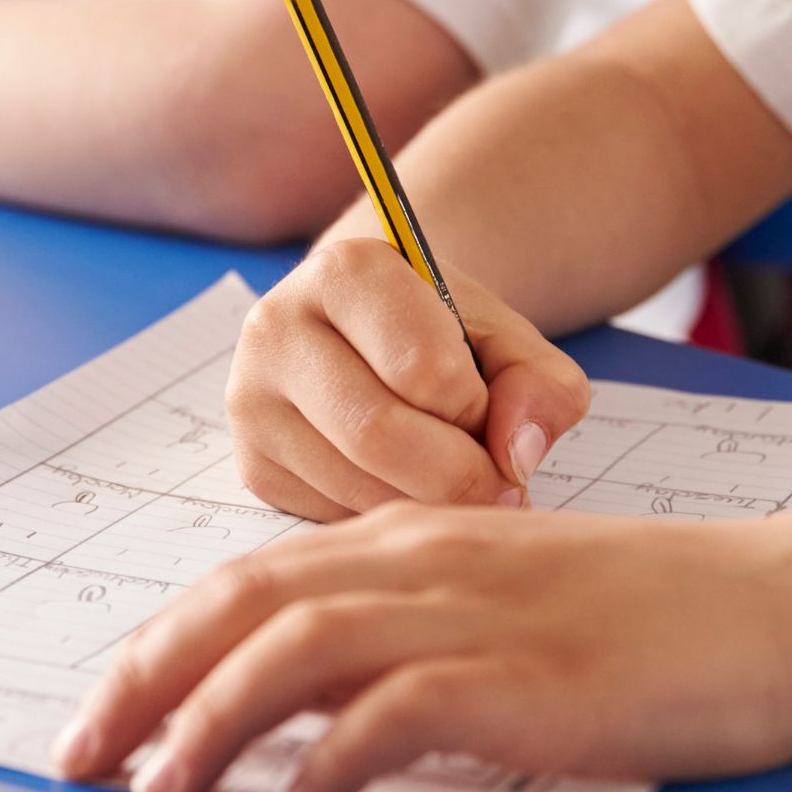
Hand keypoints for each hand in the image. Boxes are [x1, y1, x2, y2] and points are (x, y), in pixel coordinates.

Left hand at [54, 508, 791, 791]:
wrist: (770, 602)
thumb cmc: (632, 614)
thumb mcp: (487, 600)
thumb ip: (389, 631)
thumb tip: (283, 708)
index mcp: (400, 540)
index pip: (241, 583)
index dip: (154, 647)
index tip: (97, 713)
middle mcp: (417, 562)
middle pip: (238, 605)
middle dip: (141, 680)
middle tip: (78, 757)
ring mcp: (473, 614)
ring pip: (295, 649)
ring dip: (209, 722)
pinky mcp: (530, 677)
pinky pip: (402, 711)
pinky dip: (334, 761)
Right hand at [227, 240, 590, 518]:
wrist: (369, 336)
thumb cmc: (441, 335)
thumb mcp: (507, 339)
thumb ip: (541, 384)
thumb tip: (517, 455)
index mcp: (344, 272)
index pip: (425, 371)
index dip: (477, 408)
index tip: (486, 408)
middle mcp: (276, 328)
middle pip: (379, 435)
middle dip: (459, 477)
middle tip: (499, 486)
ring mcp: (251, 399)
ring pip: (354, 487)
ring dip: (425, 505)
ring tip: (453, 480)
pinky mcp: (251, 463)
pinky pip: (330, 519)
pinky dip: (384, 518)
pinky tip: (403, 487)